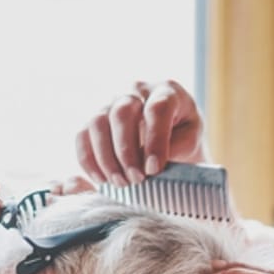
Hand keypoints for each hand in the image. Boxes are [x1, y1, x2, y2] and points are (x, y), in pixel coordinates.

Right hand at [76, 79, 206, 185]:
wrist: (171, 133)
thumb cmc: (183, 135)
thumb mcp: (191, 138)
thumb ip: (176, 146)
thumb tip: (150, 163)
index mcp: (166, 91)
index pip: (157, 109)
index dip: (154, 140)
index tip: (154, 169)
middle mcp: (136, 90)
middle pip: (121, 113)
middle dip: (126, 151)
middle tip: (136, 180)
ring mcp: (111, 101)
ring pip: (98, 123)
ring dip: (106, 158)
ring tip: (120, 183)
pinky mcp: (96, 118)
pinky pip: (82, 135)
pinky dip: (88, 160)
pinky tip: (101, 180)